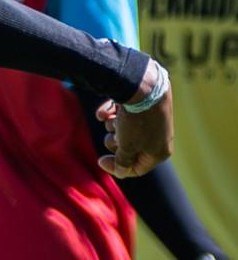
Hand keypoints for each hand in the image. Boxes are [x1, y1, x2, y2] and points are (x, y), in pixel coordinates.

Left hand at [96, 63, 173, 177]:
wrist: (144, 87)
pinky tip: (103, 113)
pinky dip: (110, 113)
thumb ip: (123, 162)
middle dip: (115, 143)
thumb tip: (121, 172)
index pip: (136, 169)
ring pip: (123, 131)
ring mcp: (150, 121)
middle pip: (128, 150)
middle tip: (113, 136)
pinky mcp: (142, 105)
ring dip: (113, 126)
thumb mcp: (127, 147)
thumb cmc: (137, 122)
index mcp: (159, 152)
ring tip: (114, 119)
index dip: (116, 168)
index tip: (100, 160)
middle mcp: (157, 137)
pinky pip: (121, 115)